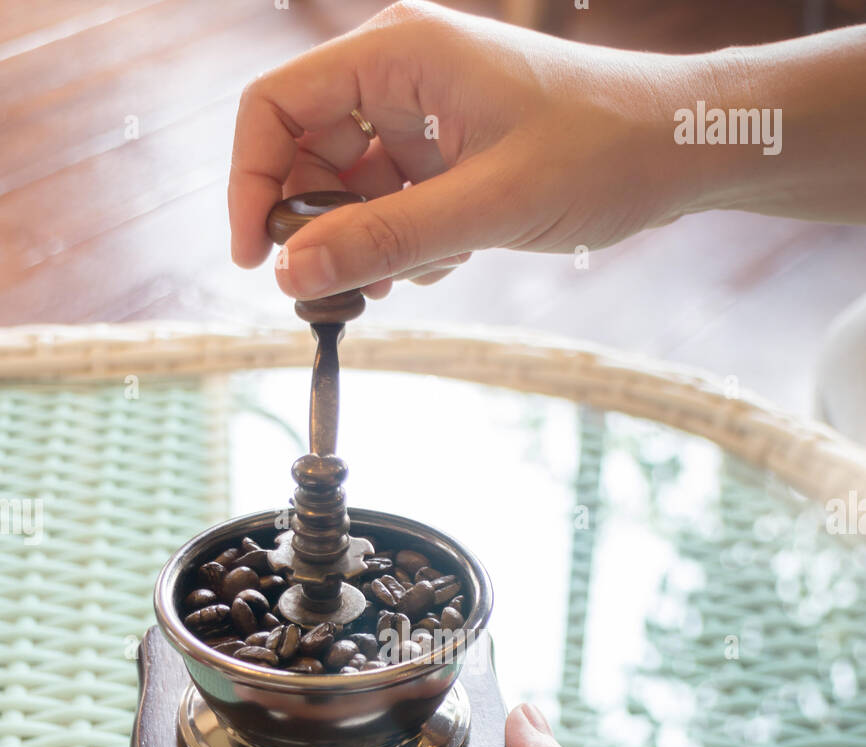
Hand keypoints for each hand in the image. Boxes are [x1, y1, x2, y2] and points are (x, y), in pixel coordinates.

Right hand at [228, 1, 693, 301]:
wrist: (678, 149)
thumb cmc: (599, 152)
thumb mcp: (485, 206)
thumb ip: (383, 239)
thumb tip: (289, 277)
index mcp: (398, 51)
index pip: (274, 105)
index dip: (250, 182)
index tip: (255, 262)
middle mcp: (401, 73)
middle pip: (304, 149)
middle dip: (310, 224)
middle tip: (332, 291)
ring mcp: (425, 113)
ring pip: (347, 184)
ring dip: (360, 241)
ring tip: (400, 280)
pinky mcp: (449, 150)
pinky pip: (391, 200)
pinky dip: (402, 240)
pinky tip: (445, 261)